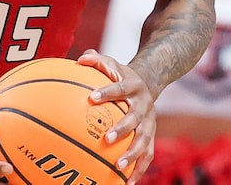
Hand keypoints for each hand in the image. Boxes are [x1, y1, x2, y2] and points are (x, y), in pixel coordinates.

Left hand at [78, 49, 156, 183]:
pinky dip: (139, 170)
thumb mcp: (111, 63)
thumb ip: (96, 60)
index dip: (107, 92)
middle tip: (106, 138)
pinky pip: (147, 156)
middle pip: (135, 119)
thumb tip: (80, 58)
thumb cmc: (120, 75)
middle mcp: (144, 105)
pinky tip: (127, 183)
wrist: (149, 82)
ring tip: (117, 166)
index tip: (91, 98)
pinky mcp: (151, 136)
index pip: (120, 88)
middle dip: (122, 129)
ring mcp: (149, 123)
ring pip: (144, 141)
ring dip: (132, 154)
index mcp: (134, 86)